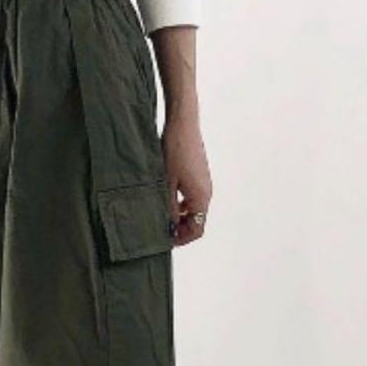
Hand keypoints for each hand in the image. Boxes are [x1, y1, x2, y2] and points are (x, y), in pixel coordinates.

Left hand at [163, 113, 211, 247]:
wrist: (182, 124)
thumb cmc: (173, 151)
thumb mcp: (165, 184)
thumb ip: (167, 208)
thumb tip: (168, 228)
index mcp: (201, 197)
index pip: (197, 229)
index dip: (182, 239)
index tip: (165, 241)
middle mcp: (206, 192)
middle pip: (197, 221)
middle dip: (180, 229)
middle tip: (160, 231)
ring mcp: (204, 183)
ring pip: (194, 210)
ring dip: (179, 217)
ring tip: (160, 217)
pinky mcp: (199, 175)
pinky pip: (192, 198)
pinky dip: (180, 205)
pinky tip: (164, 200)